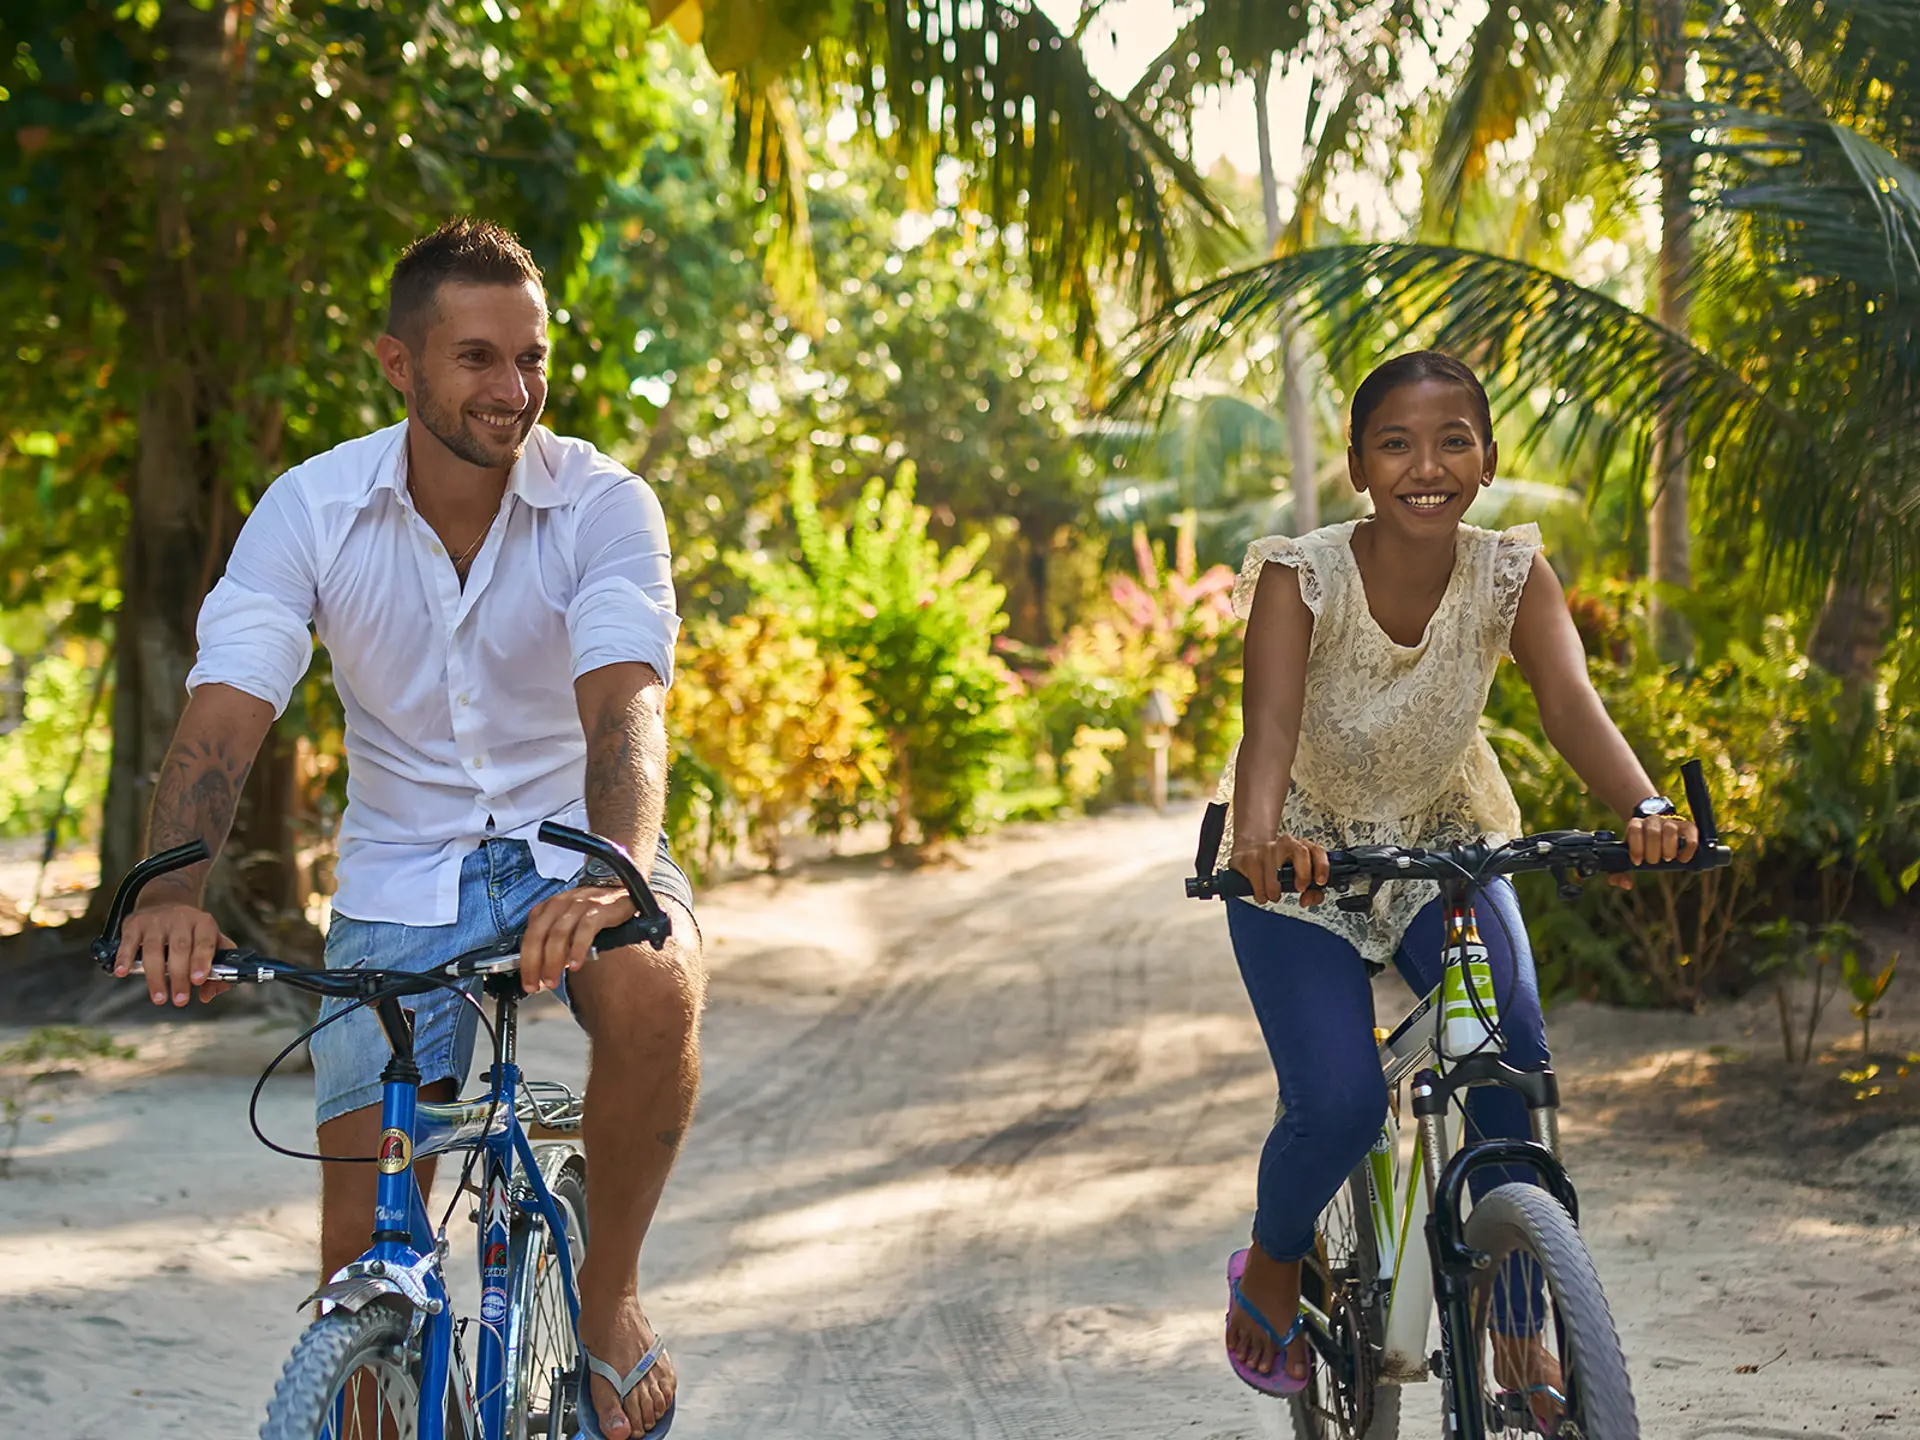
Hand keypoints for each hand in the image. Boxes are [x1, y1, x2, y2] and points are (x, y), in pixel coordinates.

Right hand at [114, 900, 233, 1005]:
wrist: (166, 902)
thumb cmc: (191, 930)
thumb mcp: (212, 940)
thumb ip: (218, 966)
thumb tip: (208, 994)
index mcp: (203, 923)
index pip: (205, 942)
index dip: (202, 961)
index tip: (199, 980)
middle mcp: (181, 919)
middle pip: (179, 949)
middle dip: (179, 977)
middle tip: (180, 999)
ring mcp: (156, 920)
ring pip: (154, 949)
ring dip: (155, 976)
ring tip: (159, 997)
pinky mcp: (135, 924)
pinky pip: (129, 942)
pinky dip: (125, 958)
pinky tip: (123, 972)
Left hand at [519, 886, 637, 994]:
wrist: (622, 896)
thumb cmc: (594, 912)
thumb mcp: (567, 921)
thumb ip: (553, 940)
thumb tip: (542, 968)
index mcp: (548, 908)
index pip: (529, 936)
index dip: (526, 962)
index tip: (529, 982)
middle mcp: (560, 904)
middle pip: (538, 935)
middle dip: (534, 964)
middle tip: (537, 985)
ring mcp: (578, 905)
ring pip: (558, 935)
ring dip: (553, 961)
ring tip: (554, 980)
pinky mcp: (598, 909)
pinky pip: (584, 930)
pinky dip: (577, 949)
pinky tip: (576, 964)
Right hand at [1230, 835, 1329, 907]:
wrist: (1250, 855)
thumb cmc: (1278, 868)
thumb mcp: (1297, 877)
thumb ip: (1311, 891)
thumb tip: (1308, 900)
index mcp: (1302, 847)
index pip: (1317, 851)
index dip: (1322, 866)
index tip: (1320, 882)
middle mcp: (1286, 844)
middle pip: (1301, 851)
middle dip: (1303, 873)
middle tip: (1299, 889)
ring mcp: (1267, 848)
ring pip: (1275, 868)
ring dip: (1275, 889)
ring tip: (1274, 896)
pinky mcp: (1250, 856)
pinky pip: (1257, 876)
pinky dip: (1261, 891)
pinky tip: (1262, 895)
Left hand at [1608, 813, 1699, 889]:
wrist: (1658, 834)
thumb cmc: (1640, 850)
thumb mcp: (1625, 859)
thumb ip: (1618, 873)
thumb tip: (1627, 884)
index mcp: (1635, 825)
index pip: (1634, 829)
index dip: (1636, 847)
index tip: (1637, 862)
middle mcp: (1653, 820)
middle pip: (1652, 831)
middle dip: (1652, 851)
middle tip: (1653, 861)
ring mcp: (1671, 822)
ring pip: (1670, 830)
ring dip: (1669, 848)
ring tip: (1667, 858)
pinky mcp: (1687, 827)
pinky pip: (1691, 833)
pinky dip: (1688, 848)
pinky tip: (1682, 859)